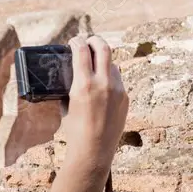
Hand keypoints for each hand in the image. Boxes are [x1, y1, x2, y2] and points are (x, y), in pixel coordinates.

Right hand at [63, 35, 129, 166]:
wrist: (94, 150)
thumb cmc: (75, 130)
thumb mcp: (67, 105)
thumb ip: (71, 87)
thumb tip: (71, 74)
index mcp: (83, 85)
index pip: (82, 50)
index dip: (77, 41)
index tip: (73, 41)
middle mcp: (102, 83)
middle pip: (103, 48)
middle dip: (95, 40)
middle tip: (88, 40)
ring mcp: (117, 90)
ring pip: (112, 64)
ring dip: (103, 60)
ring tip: (95, 63)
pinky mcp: (125, 98)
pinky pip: (117, 79)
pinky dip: (109, 76)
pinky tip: (102, 84)